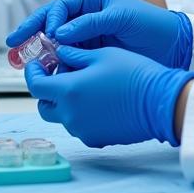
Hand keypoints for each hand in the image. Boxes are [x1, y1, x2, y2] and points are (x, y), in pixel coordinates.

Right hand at [6, 0, 192, 69]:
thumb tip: (60, 32)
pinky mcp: (91, 51)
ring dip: (40, 49)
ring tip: (24, 60)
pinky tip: (48, 70)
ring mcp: (87, 33)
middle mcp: (86, 13)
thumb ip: (91, 23)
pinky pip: (68, 55)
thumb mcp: (120, 17)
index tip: (46, 35)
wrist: (172, 45)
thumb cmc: (150, 23)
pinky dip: (56, 62)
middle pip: (52, 21)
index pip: (61, 5)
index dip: (49, 19)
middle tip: (13, 42)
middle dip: (31, 31)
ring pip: (57, 40)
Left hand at [26, 47, 193, 146]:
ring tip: (84, 85)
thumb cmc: (134, 73)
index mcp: (69, 91)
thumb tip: (59, 53)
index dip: (33, 72)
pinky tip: (99, 100)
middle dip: (47, 90)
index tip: (37, 64)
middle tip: (59, 74)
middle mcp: (71, 115)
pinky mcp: (96, 139)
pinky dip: (82, 114)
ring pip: (62, 116)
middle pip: (45, 105)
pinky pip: (80, 126)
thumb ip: (74, 55)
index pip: (35, 85)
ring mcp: (83, 130)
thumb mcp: (102, 55)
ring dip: (65, 102)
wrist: (160, 101)